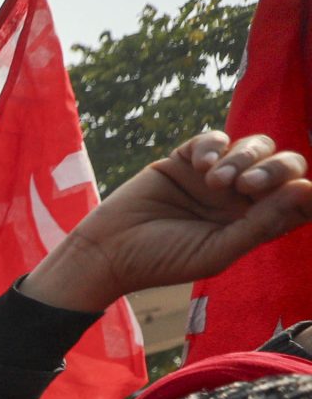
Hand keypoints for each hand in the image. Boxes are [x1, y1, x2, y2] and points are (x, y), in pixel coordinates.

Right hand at [23, 129, 311, 314]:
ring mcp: (215, 176)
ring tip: (215, 179)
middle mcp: (242, 198)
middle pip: (283, 166)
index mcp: (255, 224)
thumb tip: (307, 190)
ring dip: (242, 157)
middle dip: (274, 169)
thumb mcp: (217, 251)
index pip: (298, 199)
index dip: (305, 192)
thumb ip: (263, 224)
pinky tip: (199, 165)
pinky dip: (213, 146)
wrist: (107, 251)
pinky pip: (215, 138)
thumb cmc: (162, 260)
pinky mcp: (186, 159)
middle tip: (247, 186)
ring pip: (254, 146)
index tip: (297, 192)